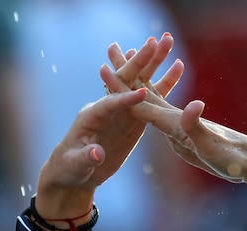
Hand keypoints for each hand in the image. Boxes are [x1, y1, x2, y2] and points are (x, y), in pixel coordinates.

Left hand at [36, 36, 181, 214]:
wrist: (74, 173)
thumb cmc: (69, 169)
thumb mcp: (75, 165)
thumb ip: (87, 157)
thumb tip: (97, 154)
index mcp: (92, 116)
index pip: (110, 103)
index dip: (125, 98)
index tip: (143, 93)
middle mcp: (108, 108)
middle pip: (126, 81)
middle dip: (141, 63)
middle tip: (156, 43)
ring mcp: (121, 112)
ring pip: (140, 83)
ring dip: (153, 63)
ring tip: (167, 41)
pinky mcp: (133, 119)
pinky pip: (150, 99)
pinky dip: (162, 83)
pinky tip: (177, 66)